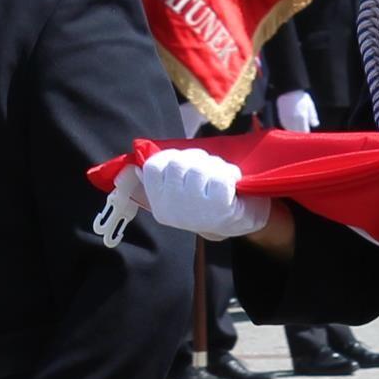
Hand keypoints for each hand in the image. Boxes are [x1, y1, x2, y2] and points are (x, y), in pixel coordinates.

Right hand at [136, 148, 268, 240]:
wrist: (242, 221)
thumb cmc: (209, 202)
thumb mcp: (180, 194)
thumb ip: (162, 179)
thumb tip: (136, 168)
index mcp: (160, 206)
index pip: (152, 167)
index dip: (171, 157)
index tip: (187, 164)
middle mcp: (174, 209)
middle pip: (178, 163)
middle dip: (197, 159)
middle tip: (209, 170)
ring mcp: (196, 210)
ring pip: (199, 168)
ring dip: (216, 166)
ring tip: (222, 178)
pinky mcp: (220, 209)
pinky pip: (221, 177)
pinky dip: (230, 174)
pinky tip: (234, 185)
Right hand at [273, 87, 320, 133]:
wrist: (288, 91)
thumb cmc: (301, 97)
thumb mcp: (310, 105)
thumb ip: (313, 116)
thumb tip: (316, 124)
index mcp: (302, 118)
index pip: (305, 132)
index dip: (307, 136)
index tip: (309, 138)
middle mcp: (293, 121)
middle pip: (297, 134)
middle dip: (301, 135)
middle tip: (304, 137)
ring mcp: (286, 120)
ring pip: (290, 132)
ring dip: (294, 133)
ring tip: (298, 133)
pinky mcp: (282, 119)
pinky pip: (285, 127)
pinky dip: (289, 129)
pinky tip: (292, 128)